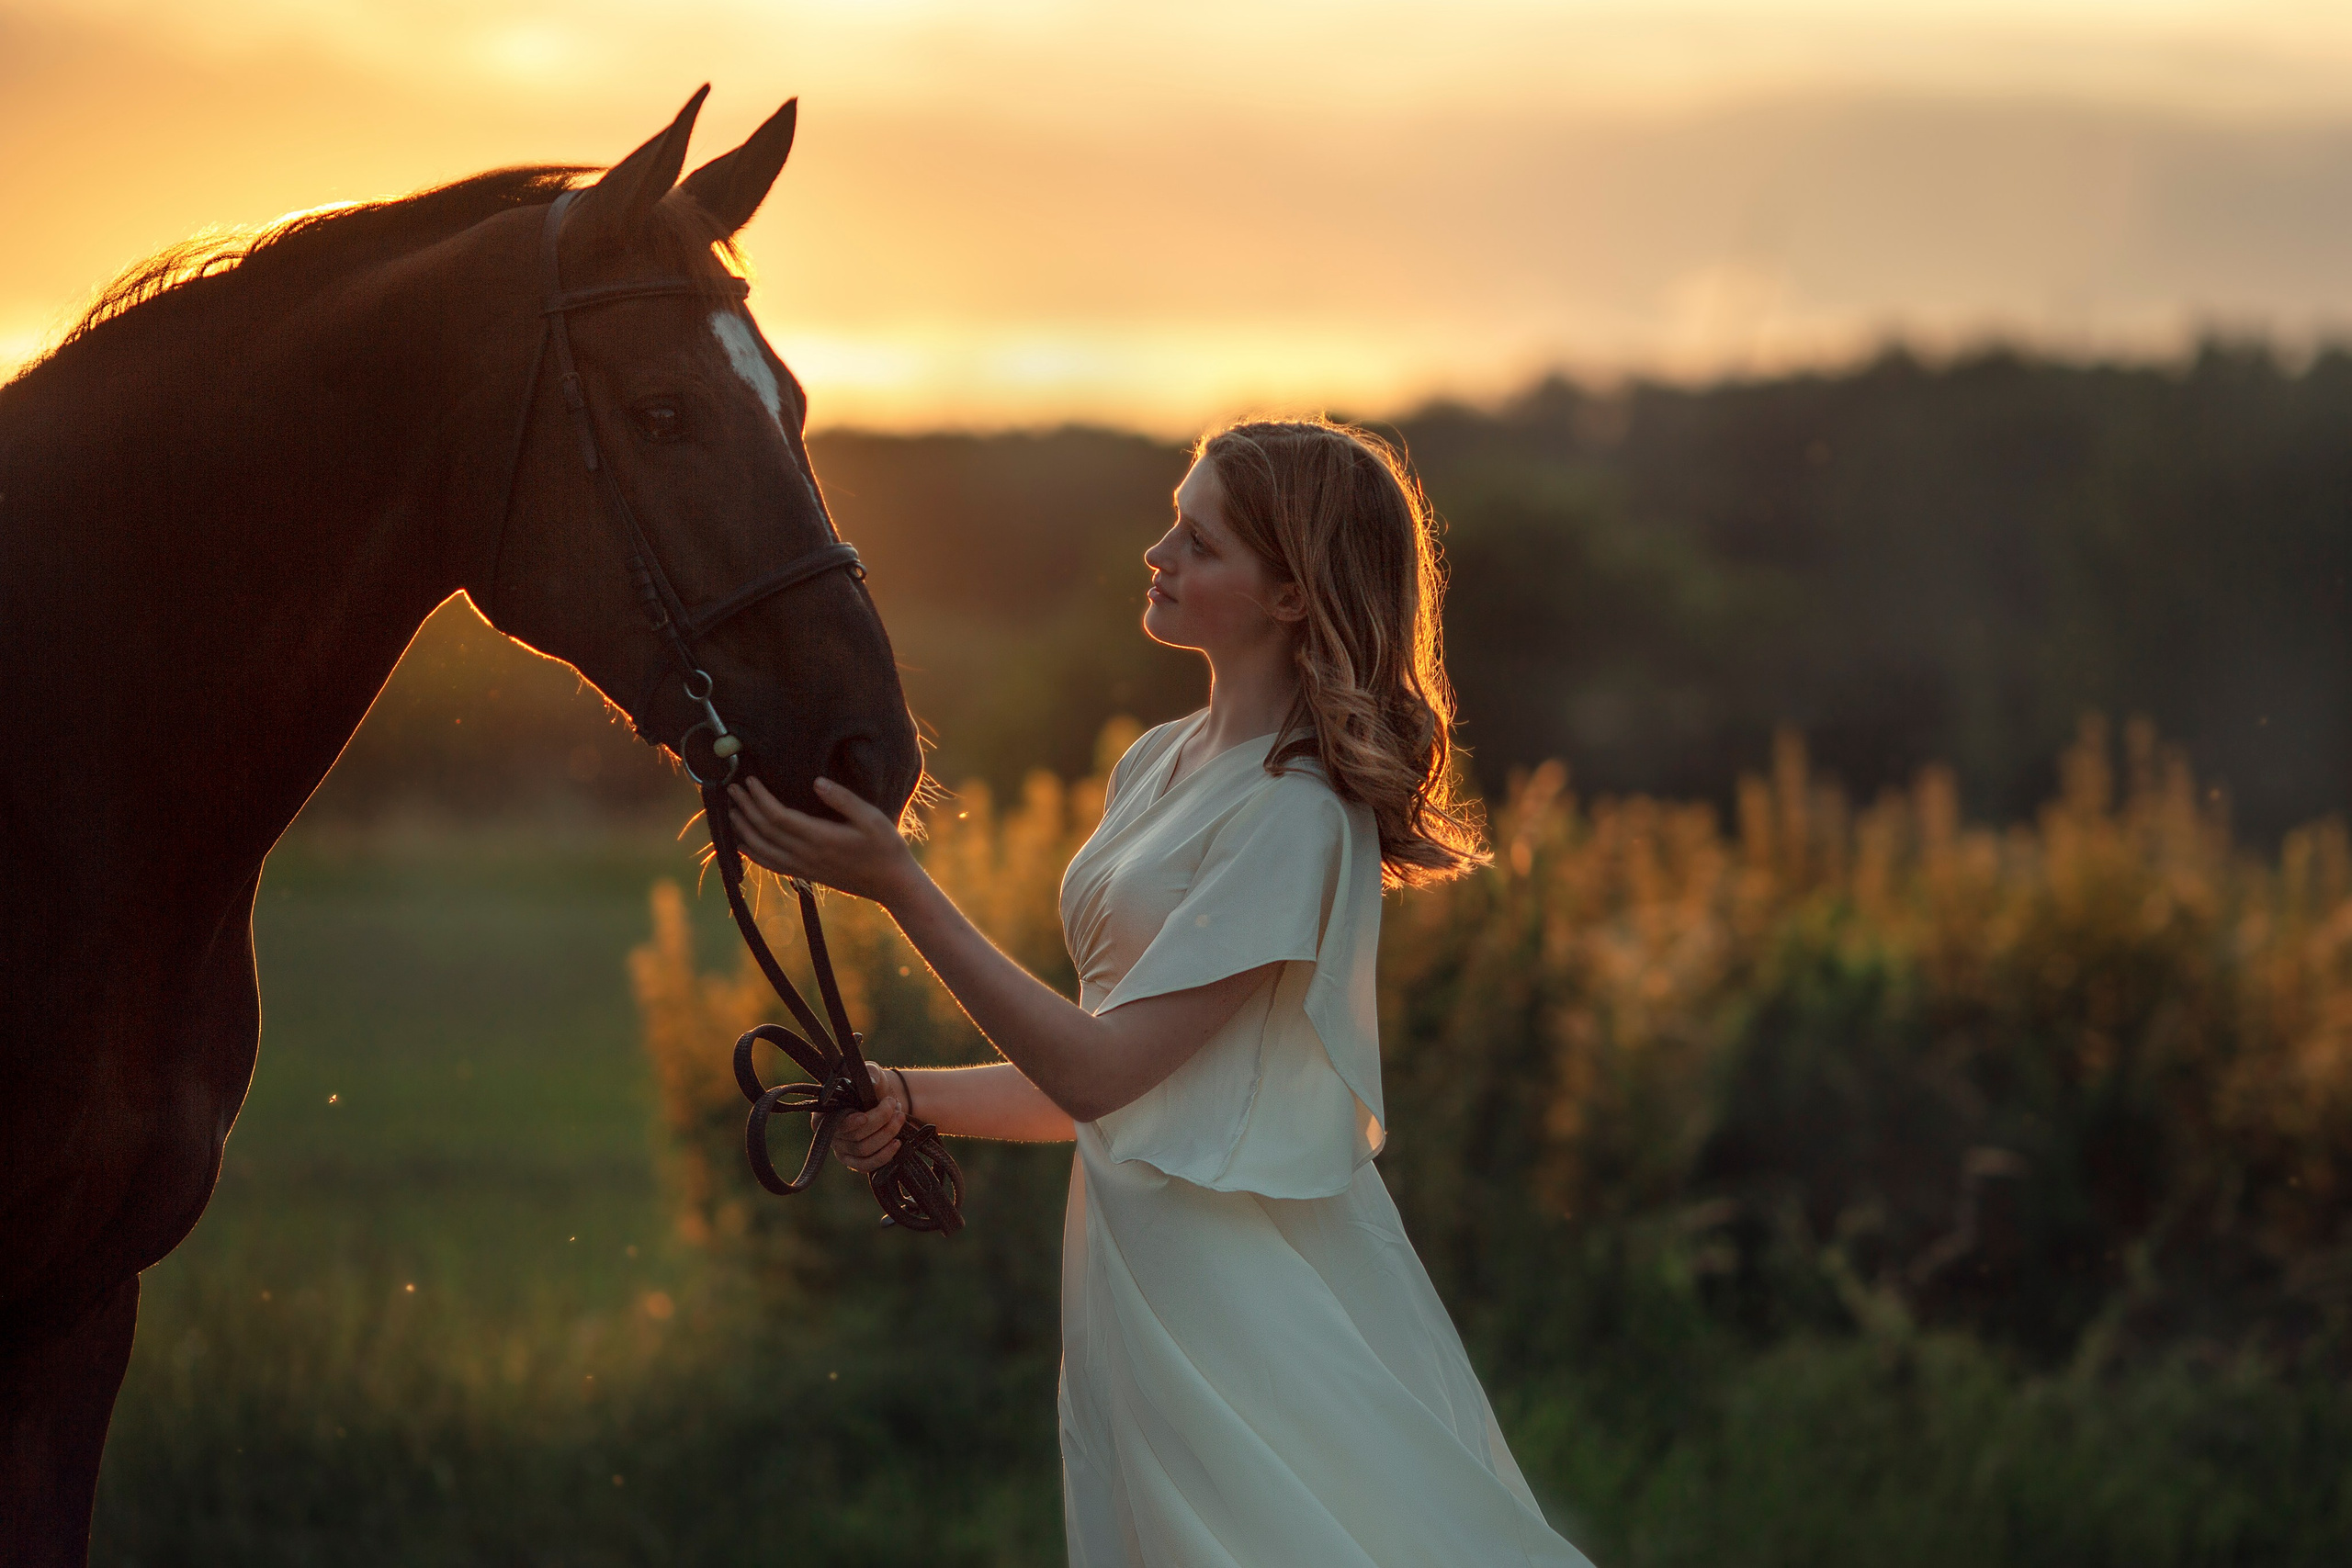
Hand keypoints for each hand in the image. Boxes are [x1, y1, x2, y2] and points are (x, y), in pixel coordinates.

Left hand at [727, 776, 921, 905]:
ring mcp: (804, 867)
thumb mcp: (872, 817)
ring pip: (762, 850)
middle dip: (745, 809)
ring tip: (731, 812)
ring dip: (743, 830)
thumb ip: (844, 799)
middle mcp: (806, 855)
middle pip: (765, 831)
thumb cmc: (885, 847)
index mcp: (820, 838)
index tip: (749, 781)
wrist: (891, 884)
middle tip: (731, 789)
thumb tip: (816, 782)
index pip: (778, 817)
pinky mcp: (806, 874)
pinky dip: (753, 854)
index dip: (760, 798)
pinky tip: (743, 845)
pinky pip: (771, 865)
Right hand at [831, 1063, 908, 1173]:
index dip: (849, 1123)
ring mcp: (842, 1151)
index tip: (864, 1117)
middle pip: (855, 1137)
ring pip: (864, 1150)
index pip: (832, 1124)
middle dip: (880, 1121)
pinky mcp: (855, 1162)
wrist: (884, 1100)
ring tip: (900, 1117)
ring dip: (887, 1134)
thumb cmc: (871, 1085)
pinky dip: (884, 1156)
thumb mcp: (870, 1073)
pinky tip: (897, 1143)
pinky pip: (867, 1166)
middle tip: (894, 1105)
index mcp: (824, 1114)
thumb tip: (872, 1083)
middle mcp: (831, 1135)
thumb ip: (870, 1074)